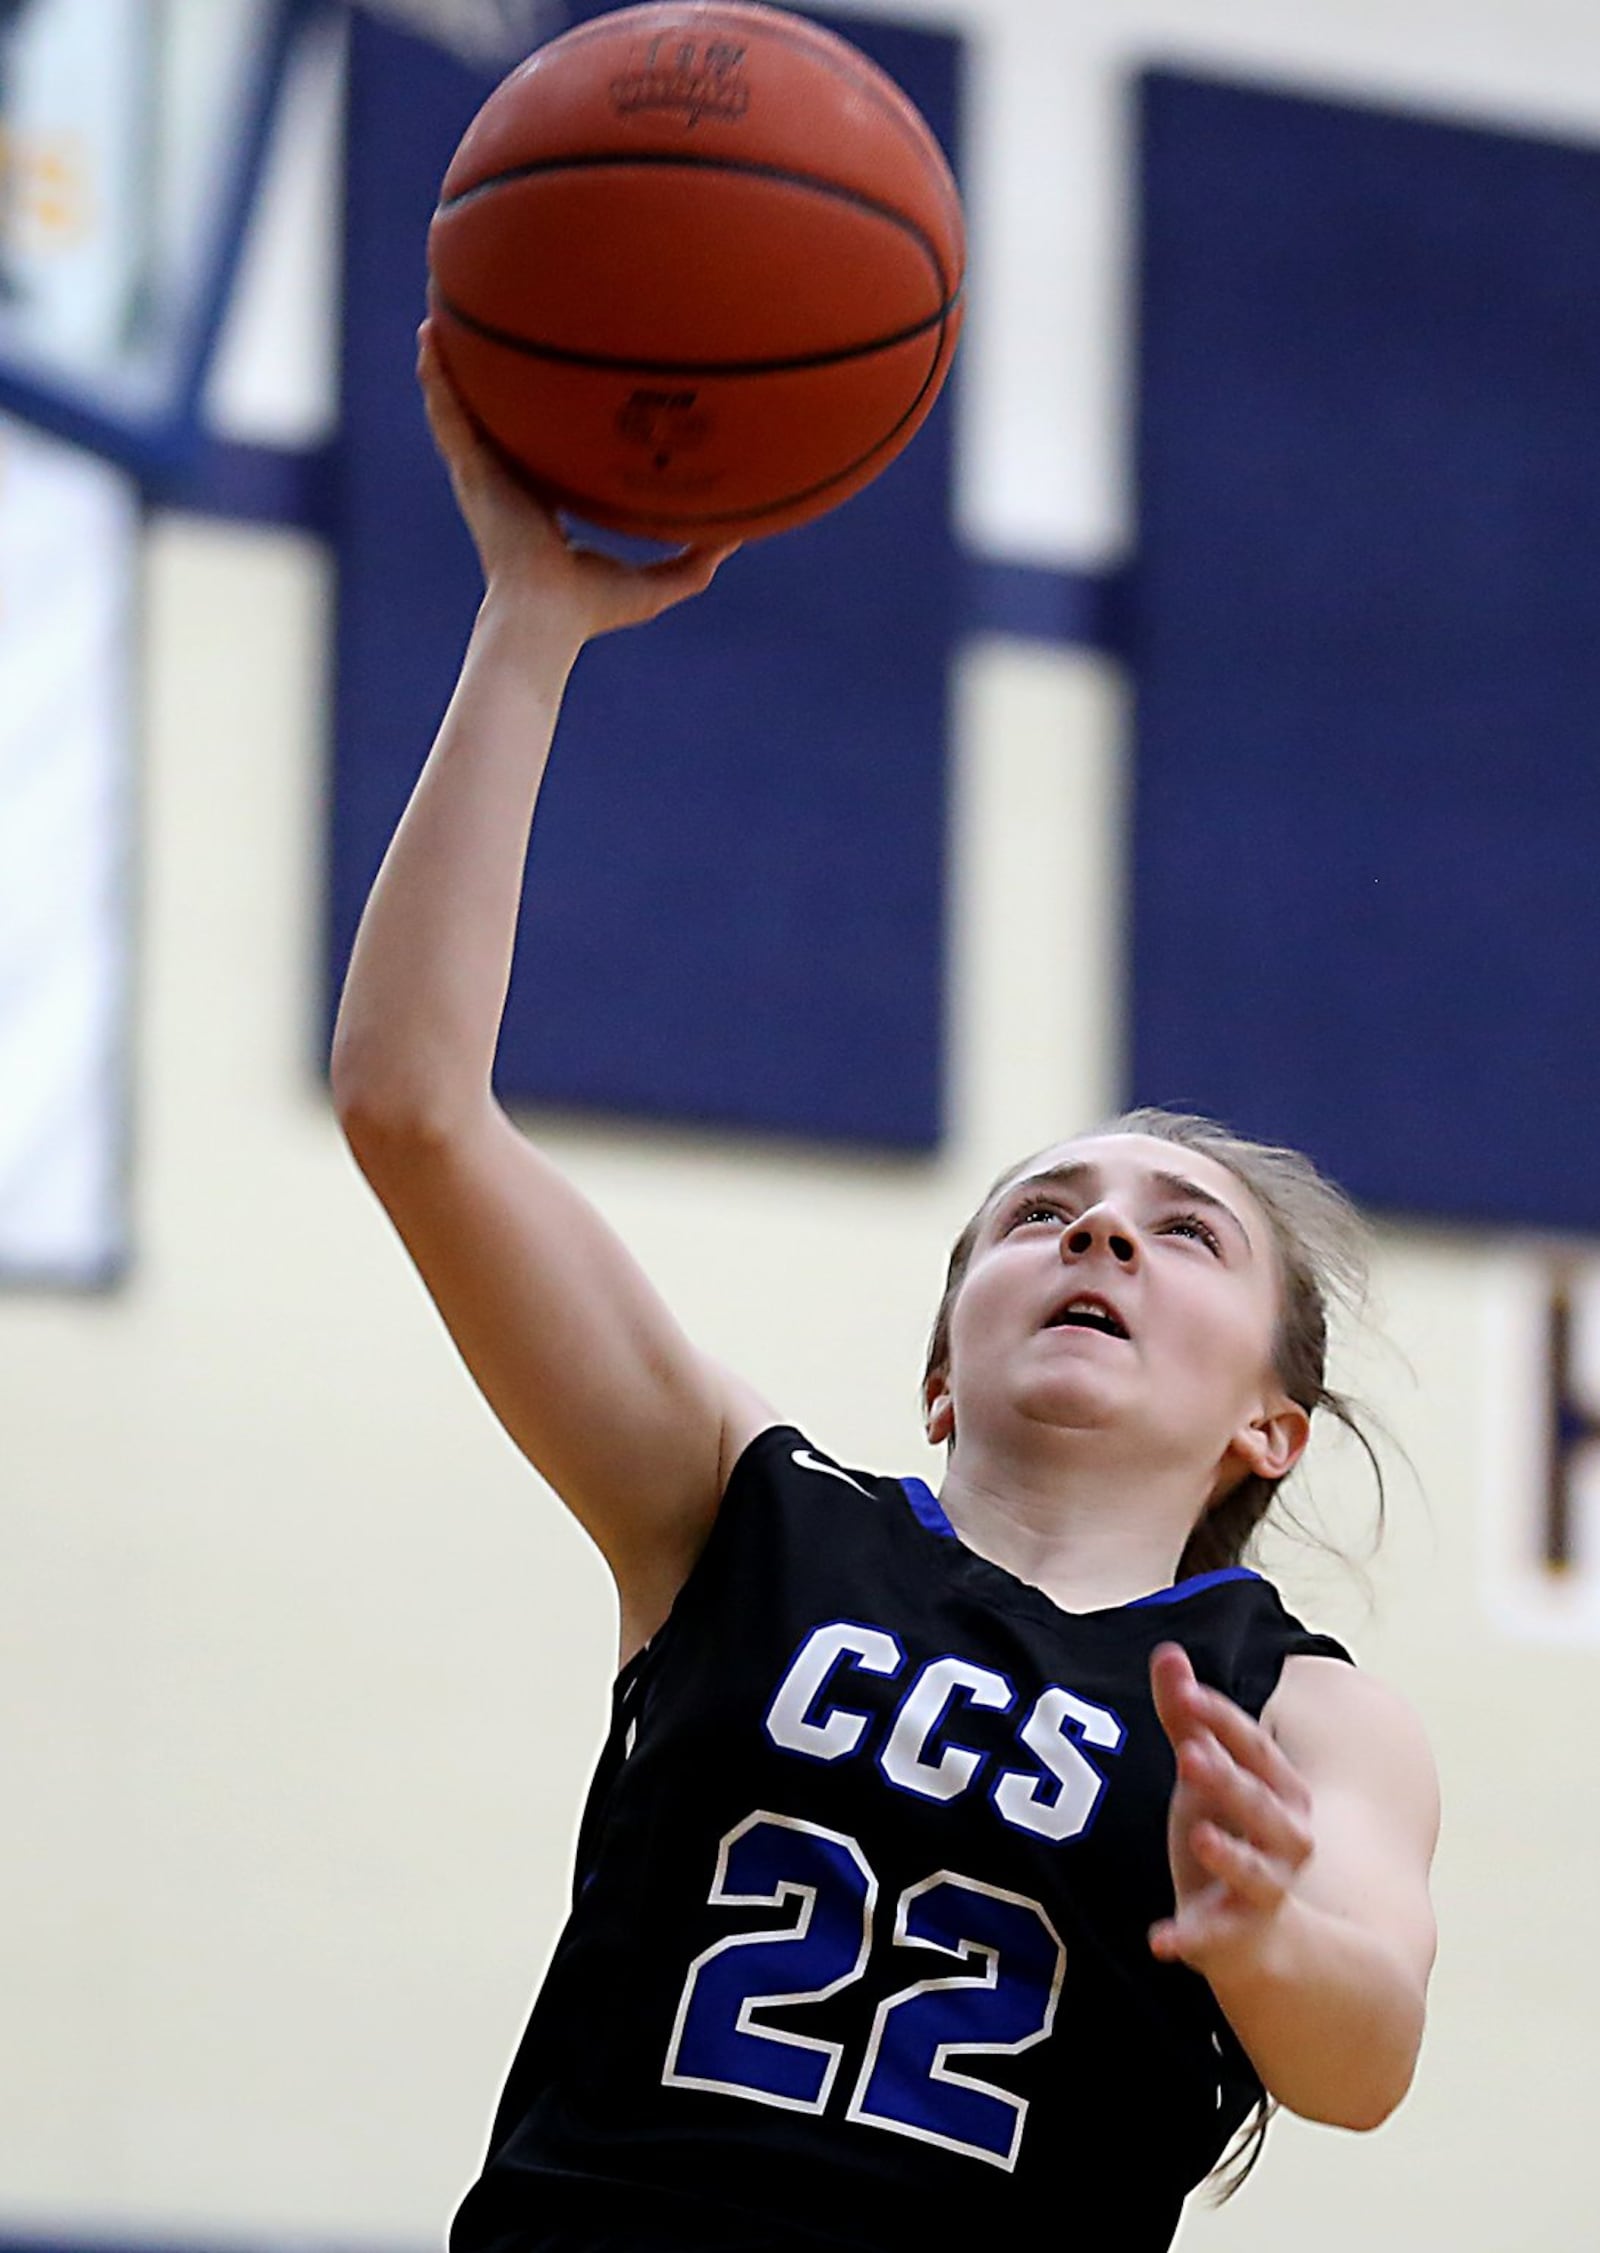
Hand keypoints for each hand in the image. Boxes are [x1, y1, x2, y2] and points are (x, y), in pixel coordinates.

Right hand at [416, 318, 738, 642]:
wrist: (547, 617)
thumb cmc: (592, 611)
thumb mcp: (656, 583)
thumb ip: (694, 560)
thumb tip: (738, 538)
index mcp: (543, 506)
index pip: (540, 454)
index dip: (541, 424)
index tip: (553, 394)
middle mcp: (509, 487)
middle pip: (494, 422)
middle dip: (486, 383)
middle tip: (488, 334)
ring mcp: (485, 479)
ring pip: (462, 411)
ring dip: (449, 366)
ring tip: (440, 319)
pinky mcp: (472, 474)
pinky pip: (449, 417)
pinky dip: (437, 379)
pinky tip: (429, 340)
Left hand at [1147, 1641, 1314, 1976]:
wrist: (1259, 1931)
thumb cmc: (1228, 1829)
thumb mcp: (1205, 1772)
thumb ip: (1187, 1717)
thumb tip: (1167, 1650)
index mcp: (1279, 1790)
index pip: (1256, 1747)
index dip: (1221, 1720)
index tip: (1184, 1693)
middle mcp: (1286, 1840)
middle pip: (1260, 1806)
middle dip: (1229, 1779)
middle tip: (1190, 1752)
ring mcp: (1264, 1889)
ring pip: (1257, 1874)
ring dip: (1231, 1856)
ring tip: (1202, 1837)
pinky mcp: (1234, 1933)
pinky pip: (1215, 1937)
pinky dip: (1190, 1939)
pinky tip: (1161, 1940)